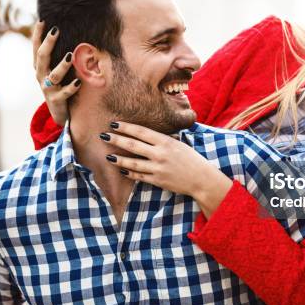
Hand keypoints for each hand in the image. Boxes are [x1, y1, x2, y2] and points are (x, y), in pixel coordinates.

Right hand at [32, 21, 80, 125]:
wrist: (58, 111)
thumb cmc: (59, 85)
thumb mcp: (55, 68)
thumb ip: (58, 54)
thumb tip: (65, 31)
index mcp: (40, 66)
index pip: (36, 47)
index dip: (37, 34)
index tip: (43, 19)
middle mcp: (41, 75)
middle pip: (42, 57)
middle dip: (48, 43)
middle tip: (56, 30)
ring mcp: (47, 88)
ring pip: (53, 75)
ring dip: (62, 65)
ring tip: (71, 55)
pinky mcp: (56, 99)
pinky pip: (64, 93)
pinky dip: (71, 87)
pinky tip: (79, 82)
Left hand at [101, 121, 233, 216]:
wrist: (201, 179)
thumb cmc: (191, 158)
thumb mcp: (178, 143)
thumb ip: (162, 139)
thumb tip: (144, 133)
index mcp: (165, 141)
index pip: (141, 132)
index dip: (126, 127)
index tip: (114, 124)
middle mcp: (160, 154)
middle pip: (133, 145)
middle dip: (116, 140)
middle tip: (103, 136)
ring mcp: (158, 168)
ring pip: (133, 163)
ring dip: (118, 158)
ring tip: (108, 155)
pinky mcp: (157, 181)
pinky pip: (139, 176)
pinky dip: (129, 172)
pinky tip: (121, 169)